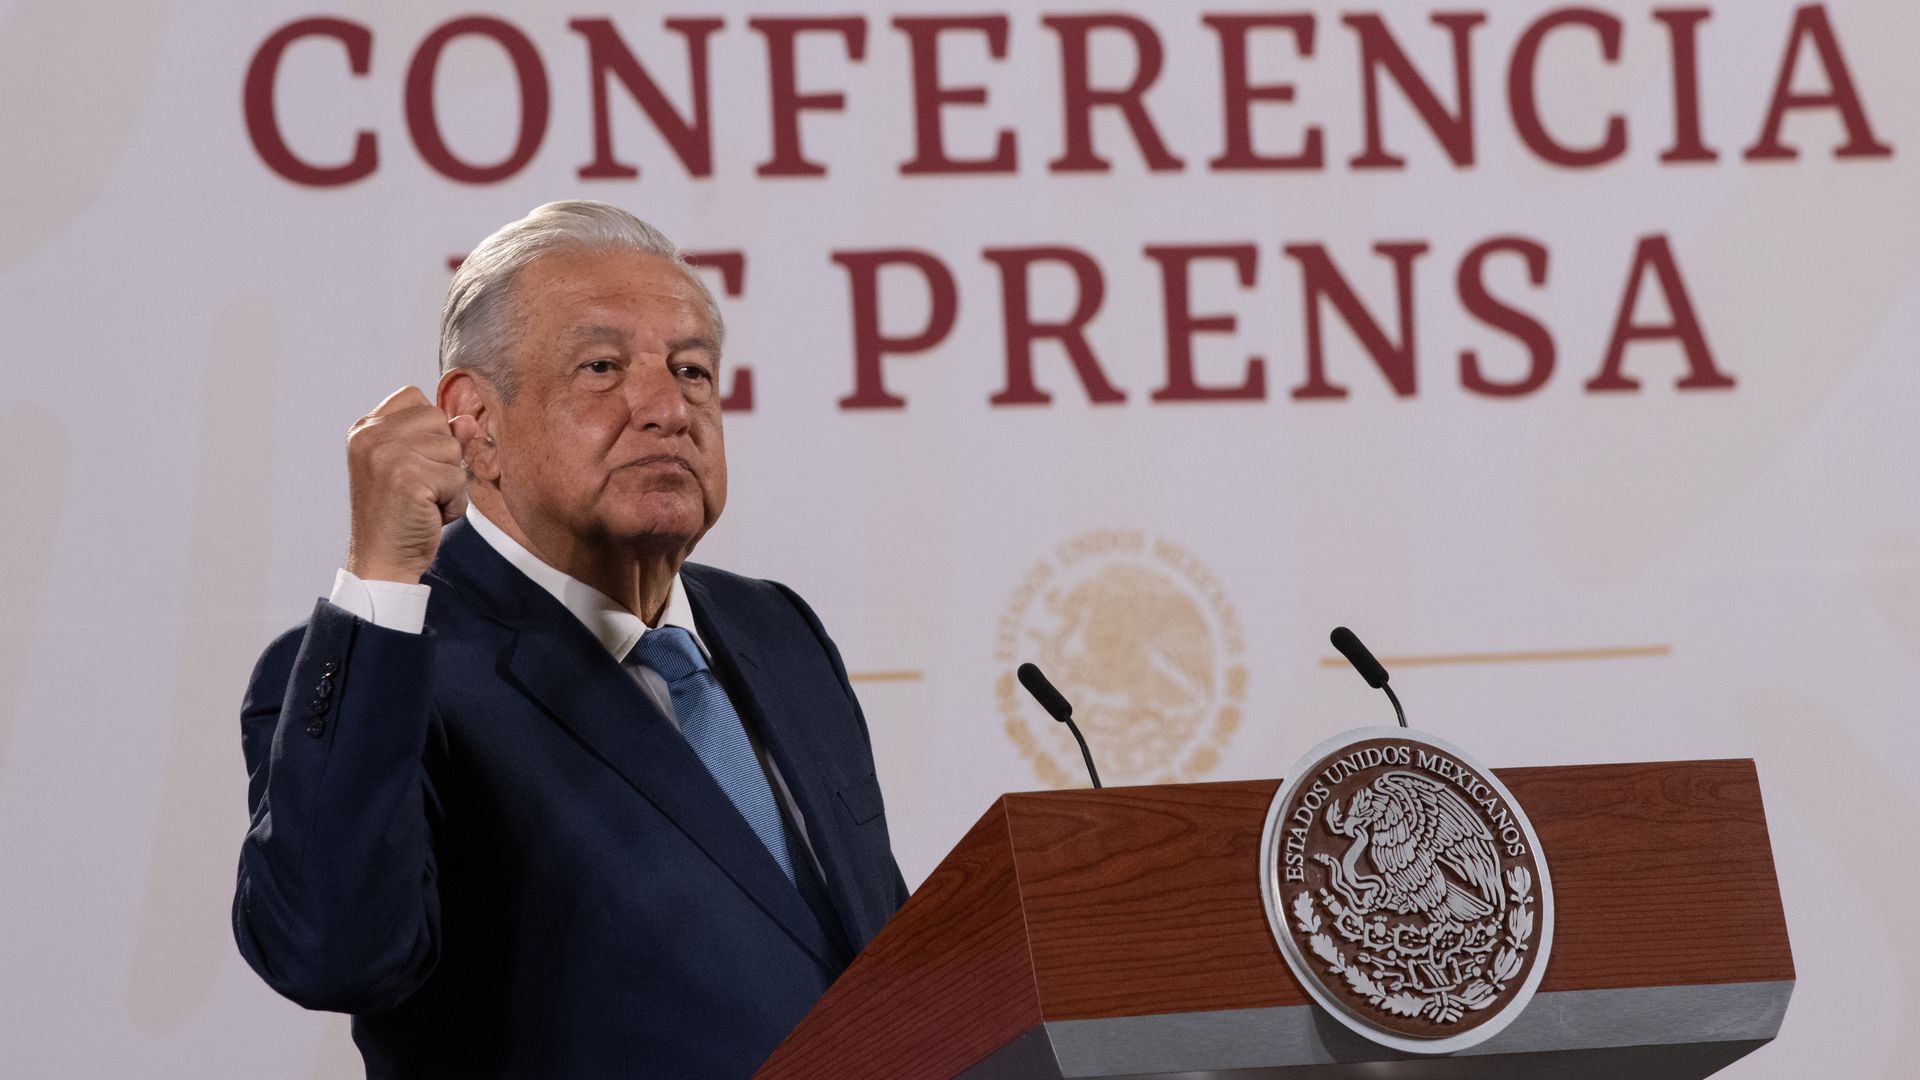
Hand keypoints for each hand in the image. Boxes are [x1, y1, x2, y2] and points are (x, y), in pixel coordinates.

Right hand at [345, 387, 474, 583]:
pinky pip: (458, 478)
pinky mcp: (408, 476)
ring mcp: (387, 454)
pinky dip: (453, 503)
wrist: (382, 561)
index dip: (428, 430)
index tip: (413, 464)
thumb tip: (468, 421)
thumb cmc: (399, 515)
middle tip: (418, 487)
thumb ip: (439, 438)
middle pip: (438, 418)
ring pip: (453, 448)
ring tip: (423, 501)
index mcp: (365, 429)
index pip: (415, 397)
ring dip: (450, 481)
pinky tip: (429, 515)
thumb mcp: (416, 468)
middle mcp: (371, 436)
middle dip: (442, 456)